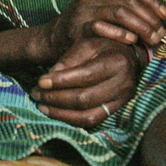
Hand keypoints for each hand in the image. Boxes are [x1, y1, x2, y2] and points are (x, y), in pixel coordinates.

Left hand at [31, 36, 145, 127]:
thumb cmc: (105, 46)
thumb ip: (70, 58)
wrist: (129, 57)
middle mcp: (123, 84)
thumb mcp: (88, 43)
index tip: (40, 81)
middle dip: (56, 98)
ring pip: (88, 116)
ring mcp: (122, 101)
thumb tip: (50, 77)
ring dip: (61, 113)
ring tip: (41, 105)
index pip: (85, 75)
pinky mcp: (116, 111)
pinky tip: (55, 112)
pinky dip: (71, 119)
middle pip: (84, 98)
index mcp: (116, 62)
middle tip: (36, 93)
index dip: (60, 81)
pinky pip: (92, 121)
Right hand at [44, 0, 165, 58]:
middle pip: (131, 0)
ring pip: (121, 12)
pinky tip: (132, 40)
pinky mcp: (77, 27)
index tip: (165, 16)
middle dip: (150, 18)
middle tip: (161, 34)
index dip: (153, 1)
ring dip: (141, 26)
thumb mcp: (101, 9)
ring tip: (152, 40)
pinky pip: (102, 26)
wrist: (52, 39)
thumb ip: (123, 5)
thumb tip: (157, 12)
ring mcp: (84, 10)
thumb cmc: (84, 27)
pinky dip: (120, 33)